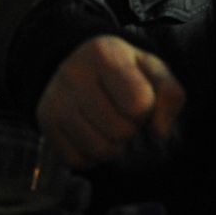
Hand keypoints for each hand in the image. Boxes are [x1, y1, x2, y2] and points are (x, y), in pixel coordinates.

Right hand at [36, 35, 185, 169]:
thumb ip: (170, 96)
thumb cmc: (122, 70)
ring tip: (108, 126)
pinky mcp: (45, 124)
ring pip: (100, 150)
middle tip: (121, 114)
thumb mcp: (152, 70)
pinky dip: (91, 156)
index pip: (138, 104)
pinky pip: (77, 161)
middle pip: (120, 131)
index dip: (146, 109)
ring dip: (113, 145)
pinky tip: (92, 135)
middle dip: (129, 128)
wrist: (74, 64)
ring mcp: (55, 101)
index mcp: (104, 54)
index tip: (138, 99)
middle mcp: (73, 75)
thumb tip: (160, 132)